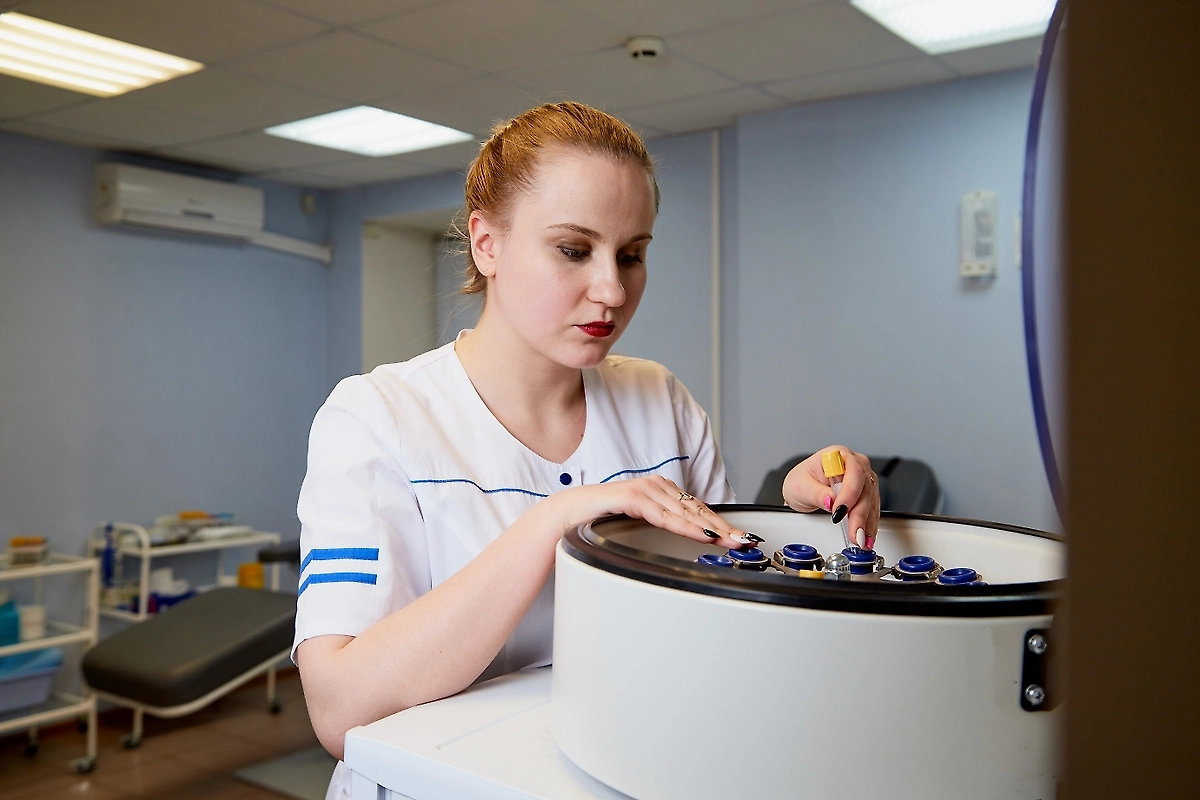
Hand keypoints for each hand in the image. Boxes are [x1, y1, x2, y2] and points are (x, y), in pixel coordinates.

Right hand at [543, 475, 753, 549]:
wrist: (567, 514)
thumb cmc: (601, 520)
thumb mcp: (639, 524)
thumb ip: (661, 524)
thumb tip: (689, 537)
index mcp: (660, 491)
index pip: (698, 509)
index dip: (722, 523)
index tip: (742, 537)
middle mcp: (656, 486)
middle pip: (697, 509)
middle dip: (724, 527)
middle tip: (746, 541)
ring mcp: (644, 489)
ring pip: (685, 512)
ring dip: (711, 528)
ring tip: (731, 541)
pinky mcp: (631, 496)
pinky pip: (664, 515)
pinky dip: (685, 526)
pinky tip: (701, 534)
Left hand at [782, 446, 880, 548]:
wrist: (803, 488)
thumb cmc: (801, 481)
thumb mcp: (801, 486)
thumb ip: (817, 493)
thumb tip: (831, 501)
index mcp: (837, 455)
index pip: (853, 472)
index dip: (849, 493)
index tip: (840, 512)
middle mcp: (854, 464)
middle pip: (865, 489)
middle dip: (859, 515)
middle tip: (854, 534)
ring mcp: (862, 478)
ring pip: (871, 500)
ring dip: (867, 523)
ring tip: (862, 540)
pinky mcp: (865, 492)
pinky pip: (871, 508)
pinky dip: (869, 524)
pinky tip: (867, 536)